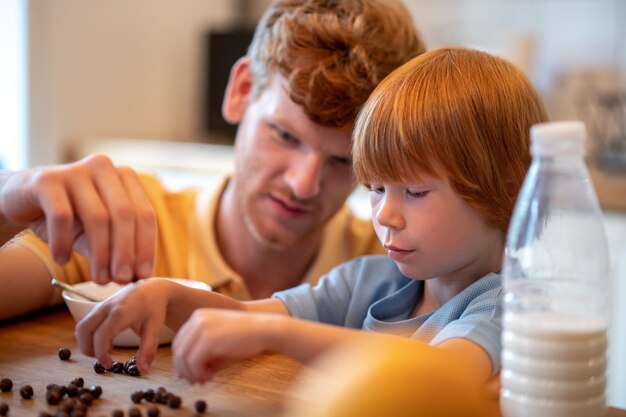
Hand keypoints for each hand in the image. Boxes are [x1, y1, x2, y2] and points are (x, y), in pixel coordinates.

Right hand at [0, 154, 155, 283]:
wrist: (23, 201)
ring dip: (100, 254)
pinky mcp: (47, 179)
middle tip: (122, 280)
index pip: (145, 214)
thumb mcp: (98, 234)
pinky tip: (62, 260)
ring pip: (97, 217)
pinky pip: (62, 216)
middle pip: (125, 215)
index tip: (142, 276)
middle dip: (125, 252)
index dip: (146, 247)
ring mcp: (76, 170)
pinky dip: (63, 242)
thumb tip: (137, 277)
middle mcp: (104, 168)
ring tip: (99, 279)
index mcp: (125, 177)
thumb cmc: (70, 218)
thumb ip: (117, 249)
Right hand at [75, 278, 169, 372]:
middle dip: (88, 349)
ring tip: (104, 351)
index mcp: (120, 313)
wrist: (153, 289)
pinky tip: (105, 340)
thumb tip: (142, 371)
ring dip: (86, 342)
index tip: (110, 365)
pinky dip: (89, 335)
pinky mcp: (99, 306)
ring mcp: (101, 305)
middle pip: (84, 330)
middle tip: (102, 360)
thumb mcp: (154, 329)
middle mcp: (107, 307)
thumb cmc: (154, 308)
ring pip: (82, 326)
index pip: (101, 336)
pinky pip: (86, 322)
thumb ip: (148, 350)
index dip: (101, 354)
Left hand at [172, 309, 280, 383]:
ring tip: (204, 380)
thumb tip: (185, 375)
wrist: (265, 329)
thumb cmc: (246, 337)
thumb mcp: (220, 344)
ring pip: (183, 357)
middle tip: (196, 381)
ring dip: (191, 373)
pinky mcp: (207, 339)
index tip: (193, 374)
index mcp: (198, 316)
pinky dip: (199, 374)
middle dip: (184, 369)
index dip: (183, 361)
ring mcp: (201, 328)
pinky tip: (210, 376)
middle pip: (178, 349)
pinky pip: (193, 362)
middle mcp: (197, 319)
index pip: (180, 342)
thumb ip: (202, 356)